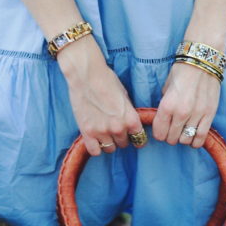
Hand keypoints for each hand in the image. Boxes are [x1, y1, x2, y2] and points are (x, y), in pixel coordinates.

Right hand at [57, 37, 144, 155]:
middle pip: (124, 144)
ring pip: (110, 149)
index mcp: (131, 119)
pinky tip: (95, 139)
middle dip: (121, 138)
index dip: (135, 137)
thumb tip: (130, 124)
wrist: (85, 74)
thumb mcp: (125, 96)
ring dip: (108, 143)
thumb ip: (128, 113)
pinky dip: (95, 147)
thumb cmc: (106, 80)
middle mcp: (118, 128)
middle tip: (114, 129)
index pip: (139, 139)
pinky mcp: (87, 132)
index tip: (131, 135)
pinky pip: (95, 151)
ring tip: (103, 133)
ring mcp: (102, 131)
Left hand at [152, 61, 220, 149]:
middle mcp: (181, 113)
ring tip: (184, 131)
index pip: (159, 133)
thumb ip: (165, 106)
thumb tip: (164, 120)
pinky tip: (193, 135)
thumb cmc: (181, 72)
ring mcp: (197, 115)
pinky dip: (196, 141)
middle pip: (172, 139)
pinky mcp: (209, 115)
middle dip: (170, 137)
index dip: (159, 134)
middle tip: (173, 130)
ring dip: (183, 138)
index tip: (162, 130)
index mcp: (167, 105)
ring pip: (186, 140)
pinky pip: (201, 137)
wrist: (202, 61)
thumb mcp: (166, 88)